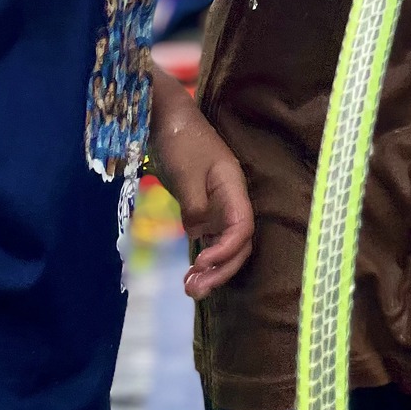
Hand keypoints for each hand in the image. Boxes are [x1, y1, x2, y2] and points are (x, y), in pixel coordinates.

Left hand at [148, 72, 254, 299]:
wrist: (167, 119)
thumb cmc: (180, 140)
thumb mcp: (185, 172)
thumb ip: (194, 205)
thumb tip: (198, 234)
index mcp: (233, 187)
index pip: (243, 226)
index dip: (227, 250)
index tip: (201, 262)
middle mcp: (231, 200)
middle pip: (238, 243)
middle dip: (221, 270)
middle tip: (194, 290)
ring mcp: (219, 206)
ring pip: (225, 246)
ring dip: (213, 270)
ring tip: (190, 289)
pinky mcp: (204, 209)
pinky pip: (211, 241)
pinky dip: (203, 259)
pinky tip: (190, 274)